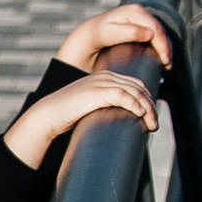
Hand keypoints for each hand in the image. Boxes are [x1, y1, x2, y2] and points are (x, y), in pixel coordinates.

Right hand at [2, 70, 155, 169]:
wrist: (47, 116)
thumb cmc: (66, 116)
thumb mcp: (90, 107)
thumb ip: (104, 107)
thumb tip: (118, 120)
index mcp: (104, 77)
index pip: (135, 84)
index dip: (147, 99)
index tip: (150, 115)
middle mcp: (105, 76)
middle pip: (138, 87)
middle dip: (150, 105)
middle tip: (154, 124)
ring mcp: (101, 82)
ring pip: (135, 91)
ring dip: (147, 109)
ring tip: (151, 125)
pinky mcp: (97, 92)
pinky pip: (123, 96)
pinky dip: (135, 105)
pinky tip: (140, 116)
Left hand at [56, 3, 172, 72]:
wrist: (86, 36)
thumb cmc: (94, 37)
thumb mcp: (108, 34)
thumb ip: (127, 33)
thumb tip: (150, 34)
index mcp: (133, 12)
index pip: (154, 28)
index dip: (161, 45)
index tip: (164, 60)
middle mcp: (138, 11)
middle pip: (159, 30)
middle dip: (165, 48)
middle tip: (167, 66)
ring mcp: (139, 17)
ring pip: (159, 33)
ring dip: (164, 49)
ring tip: (166, 65)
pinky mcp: (139, 25)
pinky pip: (154, 35)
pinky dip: (159, 47)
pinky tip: (161, 59)